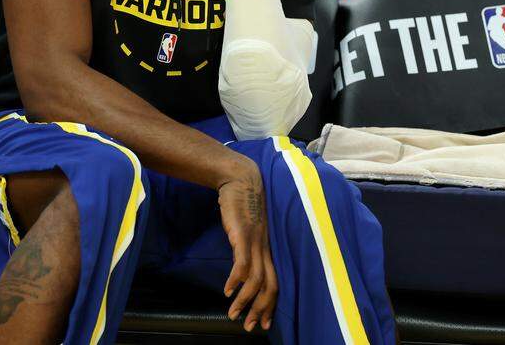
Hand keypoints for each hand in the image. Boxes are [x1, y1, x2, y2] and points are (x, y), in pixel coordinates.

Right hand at [217, 160, 277, 331]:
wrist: (241, 178)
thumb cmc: (244, 202)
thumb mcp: (248, 229)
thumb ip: (247, 246)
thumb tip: (241, 266)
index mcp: (268, 248)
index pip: (276, 282)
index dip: (272, 305)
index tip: (265, 322)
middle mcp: (266, 248)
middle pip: (270, 286)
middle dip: (261, 310)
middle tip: (250, 327)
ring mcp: (255, 241)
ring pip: (256, 279)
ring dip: (245, 301)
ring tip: (233, 315)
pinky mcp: (243, 234)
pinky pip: (243, 263)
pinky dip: (237, 280)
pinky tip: (228, 291)